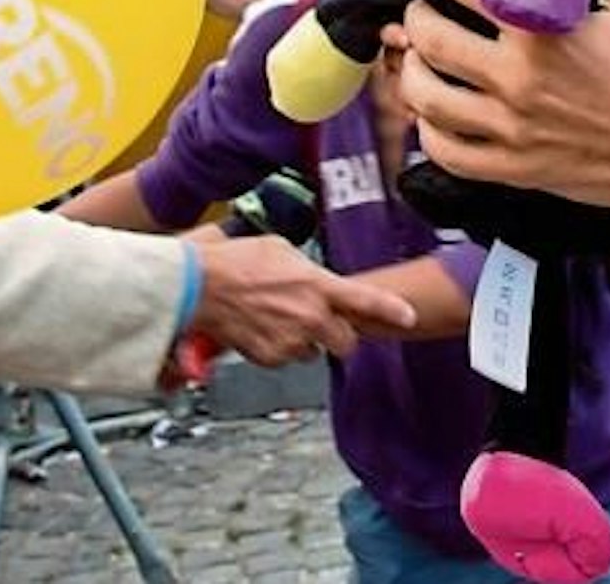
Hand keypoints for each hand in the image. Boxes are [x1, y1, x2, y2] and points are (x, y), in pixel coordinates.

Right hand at [189, 235, 414, 364]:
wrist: (200, 286)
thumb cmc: (237, 262)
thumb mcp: (282, 250)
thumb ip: (308, 271)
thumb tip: (314, 280)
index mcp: (318, 285)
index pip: (366, 301)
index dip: (392, 311)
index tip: (410, 317)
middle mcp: (310, 317)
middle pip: (346, 342)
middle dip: (338, 335)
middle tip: (320, 321)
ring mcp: (291, 341)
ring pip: (314, 351)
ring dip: (305, 340)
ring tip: (278, 317)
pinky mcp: (270, 359)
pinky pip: (286, 358)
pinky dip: (279, 348)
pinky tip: (262, 327)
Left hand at [394, 0, 609, 207]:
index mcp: (543, 28)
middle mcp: (518, 77)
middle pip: (431, 37)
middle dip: (418, 15)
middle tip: (423, 9)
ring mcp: (512, 128)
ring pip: (426, 97)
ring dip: (414, 70)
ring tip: (423, 60)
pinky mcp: (516, 169)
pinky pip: (446, 152)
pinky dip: (429, 130)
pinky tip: (436, 115)